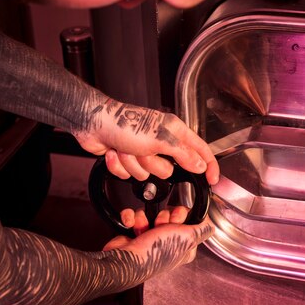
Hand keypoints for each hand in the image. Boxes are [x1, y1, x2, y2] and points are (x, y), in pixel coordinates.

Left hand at [75, 99, 219, 184]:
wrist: (93, 123)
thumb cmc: (124, 124)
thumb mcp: (159, 139)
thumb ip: (183, 154)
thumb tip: (200, 165)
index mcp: (173, 131)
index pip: (200, 150)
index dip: (208, 166)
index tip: (212, 180)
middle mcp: (160, 141)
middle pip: (169, 169)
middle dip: (152, 164)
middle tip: (143, 151)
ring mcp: (144, 151)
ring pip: (147, 174)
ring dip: (134, 164)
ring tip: (126, 149)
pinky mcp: (128, 160)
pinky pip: (130, 175)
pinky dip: (120, 166)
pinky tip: (115, 152)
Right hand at [103, 206, 211, 267]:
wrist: (126, 260)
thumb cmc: (155, 254)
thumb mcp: (188, 238)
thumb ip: (203, 229)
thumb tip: (211, 224)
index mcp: (184, 245)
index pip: (188, 219)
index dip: (182, 214)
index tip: (177, 220)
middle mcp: (168, 242)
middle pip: (170, 213)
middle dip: (163, 216)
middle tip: (160, 226)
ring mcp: (150, 237)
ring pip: (151, 212)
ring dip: (145, 218)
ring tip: (143, 230)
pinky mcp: (134, 233)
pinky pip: (134, 215)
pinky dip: (131, 218)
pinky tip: (132, 226)